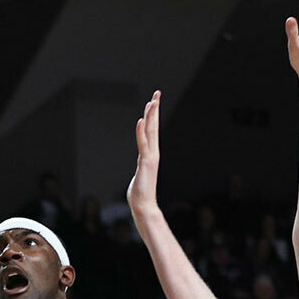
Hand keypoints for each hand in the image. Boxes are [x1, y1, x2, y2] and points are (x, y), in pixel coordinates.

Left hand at [127, 91, 162, 221]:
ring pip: (151, 132)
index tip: (154, 101)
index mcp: (151, 154)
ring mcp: (150, 157)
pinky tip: (141, 120)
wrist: (144, 206)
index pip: (153, 130)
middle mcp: (153, 153)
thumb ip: (142, 166)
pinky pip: (143, 144)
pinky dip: (141, 132)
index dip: (153, 115)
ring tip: (152, 101)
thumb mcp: (140, 174)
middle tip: (157, 93)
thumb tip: (142, 166)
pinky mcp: (145, 163)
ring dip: (151, 116)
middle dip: (155, 109)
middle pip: (154, 126)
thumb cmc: (141, 193)